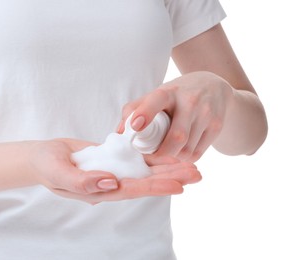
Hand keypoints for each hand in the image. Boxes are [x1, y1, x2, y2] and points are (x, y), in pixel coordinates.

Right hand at [28, 139, 200, 203]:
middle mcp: (113, 183)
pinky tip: (170, 154)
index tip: (179, 185)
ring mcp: (116, 171)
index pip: (133, 189)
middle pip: (147, 181)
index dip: (156, 187)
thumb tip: (110, 183)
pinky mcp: (116, 159)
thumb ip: (82, 182)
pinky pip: (138, 159)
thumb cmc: (47, 165)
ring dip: (169, 167)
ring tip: (192, 165)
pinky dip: (154, 157)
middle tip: (197, 174)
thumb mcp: (58, 174)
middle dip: (172, 178)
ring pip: (146, 170)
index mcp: (101, 190)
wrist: (45, 155)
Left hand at [118, 71, 232, 161]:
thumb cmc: (177, 94)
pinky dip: (185, 159)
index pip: (156, 101)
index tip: (135, 126)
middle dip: (161, 154)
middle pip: (176, 137)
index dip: (145, 113)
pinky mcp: (217, 125)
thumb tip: (118, 133)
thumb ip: (135, 109)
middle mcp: (190, 101)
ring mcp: (206, 114)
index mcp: (169, 92)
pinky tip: (180, 154)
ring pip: (188, 149)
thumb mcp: (158, 95)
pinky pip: (198, 153)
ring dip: (173, 159)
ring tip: (166, 155)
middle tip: (150, 159)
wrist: (214, 87)